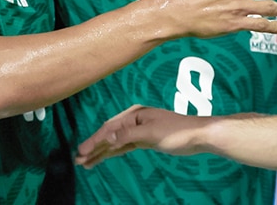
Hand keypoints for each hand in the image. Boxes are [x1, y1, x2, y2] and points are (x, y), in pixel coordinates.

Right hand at [75, 105, 207, 167]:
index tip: (81, 152)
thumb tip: (107, 136)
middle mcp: (134, 120)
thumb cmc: (176, 131)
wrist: (197, 135)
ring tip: (86, 163)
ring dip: (101, 151)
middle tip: (79, 160)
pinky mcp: (144, 140)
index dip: (94, 140)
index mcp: (134, 114)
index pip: (109, 128)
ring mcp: (138, 130)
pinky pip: (123, 146)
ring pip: (115, 142)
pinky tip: (103, 157)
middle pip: (109, 134)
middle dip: (94, 147)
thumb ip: (128, 134)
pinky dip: (113, 152)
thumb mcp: (151, 132)